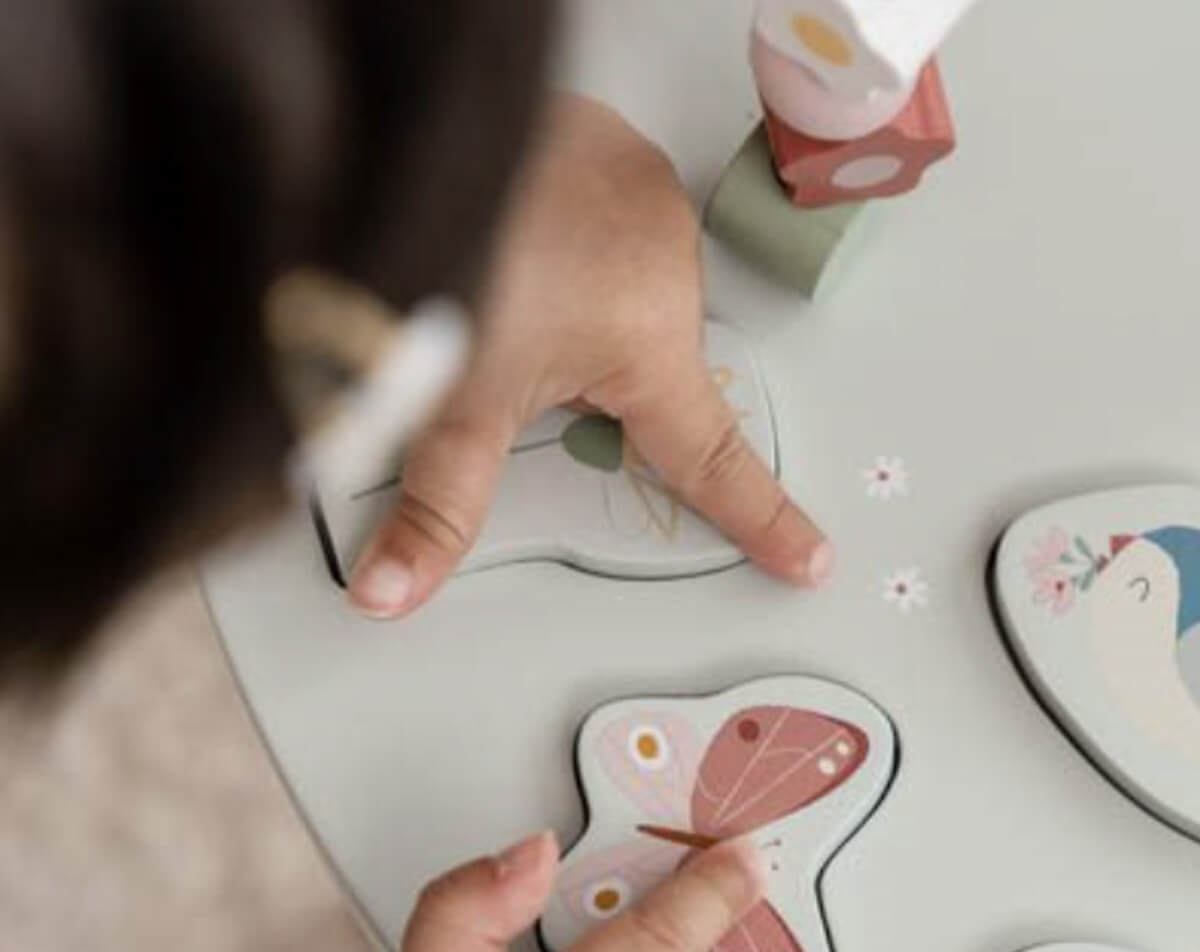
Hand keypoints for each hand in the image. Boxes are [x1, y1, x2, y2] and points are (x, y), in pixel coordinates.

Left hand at [349, 93, 831, 616]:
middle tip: (516, 347)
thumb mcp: (442, 395)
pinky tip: (506, 222)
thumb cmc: (439, 228)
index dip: (759, 518)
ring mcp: (639, 184)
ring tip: (501, 274)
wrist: (406, 112)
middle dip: (585, 374)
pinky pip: (601, 215)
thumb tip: (393, 591)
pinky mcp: (605, 139)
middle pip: (643, 365)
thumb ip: (433, 504)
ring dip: (572, 296)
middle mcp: (663, 254)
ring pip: (622, 287)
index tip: (806, 556)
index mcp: (646, 337)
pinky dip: (563, 231)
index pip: (710, 460)